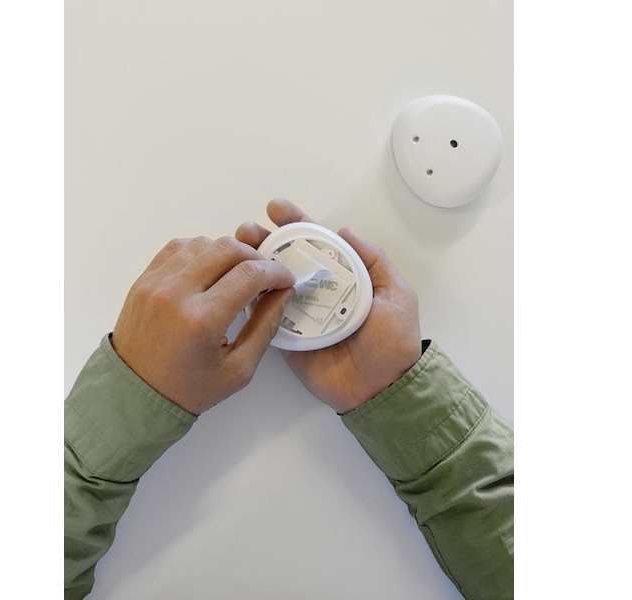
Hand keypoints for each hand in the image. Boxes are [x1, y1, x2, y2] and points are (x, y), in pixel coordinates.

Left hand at [112, 236, 295, 414]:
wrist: (135, 393)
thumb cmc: (188, 388)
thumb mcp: (239, 369)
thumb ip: (265, 326)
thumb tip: (283, 292)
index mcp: (202, 320)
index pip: (250, 274)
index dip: (276, 272)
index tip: (285, 279)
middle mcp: (176, 293)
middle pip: (227, 249)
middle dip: (255, 257)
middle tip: (265, 274)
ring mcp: (156, 283)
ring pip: (203, 243)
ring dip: (227, 252)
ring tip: (237, 273)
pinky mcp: (144, 280)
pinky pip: (178, 247)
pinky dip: (200, 251)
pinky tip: (210, 269)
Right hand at [236, 199, 421, 413]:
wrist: (381, 390)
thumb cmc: (393, 343)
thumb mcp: (396, 295)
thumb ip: (374, 262)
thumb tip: (344, 230)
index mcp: (344, 277)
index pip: (317, 243)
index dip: (297, 223)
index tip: (276, 208)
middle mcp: (319, 291)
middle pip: (288, 258)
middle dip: (265, 239)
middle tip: (246, 230)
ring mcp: (300, 314)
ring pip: (272, 283)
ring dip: (251, 265)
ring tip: (235, 250)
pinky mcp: (287, 339)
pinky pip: (266, 316)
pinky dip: (250, 299)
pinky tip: (236, 283)